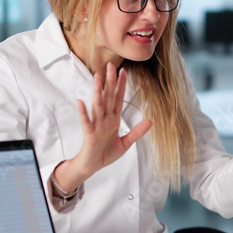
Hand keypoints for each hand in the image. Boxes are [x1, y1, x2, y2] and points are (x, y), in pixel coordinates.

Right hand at [55, 62, 151, 191]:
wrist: (92, 166)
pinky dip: (84, 112)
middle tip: (110, 65)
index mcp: (113, 119)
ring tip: (97, 77)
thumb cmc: (106, 153)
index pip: (118, 99)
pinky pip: (86, 122)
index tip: (123, 72)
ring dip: (97, 91)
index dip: (121, 85)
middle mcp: (104, 119)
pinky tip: (81, 102)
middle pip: (108, 97)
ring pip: (97, 105)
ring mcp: (96, 125)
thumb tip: (151, 121)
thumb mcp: (125, 143)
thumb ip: (137, 132)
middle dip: (110, 82)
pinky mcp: (89, 134)